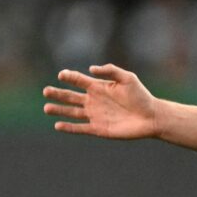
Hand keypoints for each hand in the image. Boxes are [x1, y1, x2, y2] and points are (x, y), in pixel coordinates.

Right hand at [43, 64, 160, 139]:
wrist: (151, 117)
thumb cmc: (141, 96)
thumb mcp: (128, 78)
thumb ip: (111, 70)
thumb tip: (91, 68)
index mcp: (98, 87)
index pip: (78, 80)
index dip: (69, 77)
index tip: (62, 75)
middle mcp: (93, 101)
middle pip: (70, 96)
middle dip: (57, 94)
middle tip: (45, 91)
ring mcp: (95, 115)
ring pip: (71, 112)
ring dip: (59, 110)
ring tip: (46, 108)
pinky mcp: (98, 128)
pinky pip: (80, 128)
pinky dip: (69, 127)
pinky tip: (58, 125)